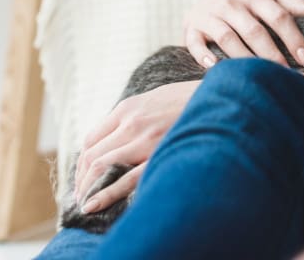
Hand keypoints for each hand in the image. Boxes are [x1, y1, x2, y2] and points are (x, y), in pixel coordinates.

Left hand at [72, 80, 197, 213]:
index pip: (91, 139)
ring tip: (85, 202)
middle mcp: (131, 123)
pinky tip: (92, 205)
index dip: (82, 162)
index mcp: (128, 107)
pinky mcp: (159, 155)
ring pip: (100, 167)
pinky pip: (125, 179)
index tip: (84, 176)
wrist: (222, 97)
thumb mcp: (158, 96)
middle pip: (91, 155)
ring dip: (87, 188)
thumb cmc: (192, 99)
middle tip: (81, 195)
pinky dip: (104, 194)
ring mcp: (144, 140)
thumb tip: (118, 131)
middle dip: (81, 179)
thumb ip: (135, 113)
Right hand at [184, 0, 303, 67]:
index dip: (293, 38)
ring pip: (228, 38)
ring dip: (243, 58)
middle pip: (254, 30)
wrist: (206, 0)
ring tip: (257, 76)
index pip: (279, 16)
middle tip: (286, 74)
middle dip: (271, 54)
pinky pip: (195, 43)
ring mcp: (211, 15)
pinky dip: (204, 55)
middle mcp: (233, 3)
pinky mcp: (192, 28)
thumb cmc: (247, 3)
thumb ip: (293, 5)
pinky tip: (216, 68)